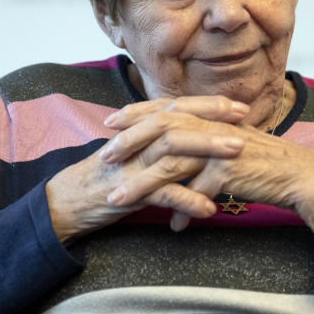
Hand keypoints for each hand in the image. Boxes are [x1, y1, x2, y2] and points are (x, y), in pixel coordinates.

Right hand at [44, 96, 248, 242]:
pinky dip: (186, 200)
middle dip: (214, 119)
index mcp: (142, 130)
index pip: (178, 107)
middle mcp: (138, 140)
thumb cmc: (108, 178)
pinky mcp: (126, 191)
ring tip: (239, 155)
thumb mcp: (137, 155)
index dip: (209, 104)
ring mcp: (132, 164)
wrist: (67, 202)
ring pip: (173, 150)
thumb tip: (196, 139)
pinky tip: (209, 209)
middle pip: (179, 120)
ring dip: (208, 151)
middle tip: (246, 120)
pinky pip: (160, 193)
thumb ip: (162, 145)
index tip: (240, 106)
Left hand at [101, 95, 313, 241]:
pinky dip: (183, 210)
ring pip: (171, 162)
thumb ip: (200, 152)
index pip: (165, 108)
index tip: (109, 122)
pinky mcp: (230, 171)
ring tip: (117, 199)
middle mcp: (212, 127)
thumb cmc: (263, 164)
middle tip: (104, 156)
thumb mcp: (226, 150)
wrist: (300, 175)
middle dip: (128, 141)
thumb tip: (175, 165)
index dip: (135, 113)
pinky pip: (198, 193)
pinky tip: (173, 227)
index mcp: (209, 118)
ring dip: (141, 183)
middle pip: (161, 127)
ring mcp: (220, 148)